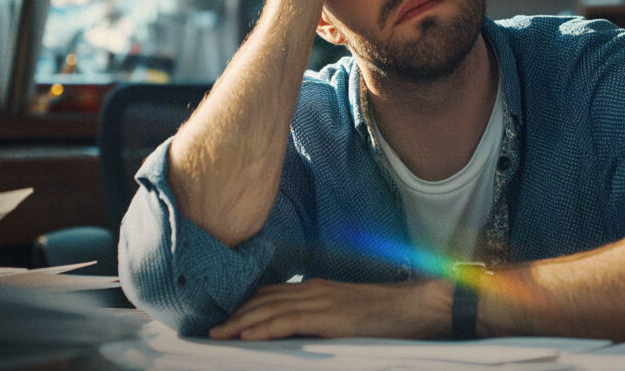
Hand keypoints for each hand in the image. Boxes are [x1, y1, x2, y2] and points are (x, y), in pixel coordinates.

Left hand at [208, 278, 450, 340]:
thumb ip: (322, 316)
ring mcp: (319, 301)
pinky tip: (245, 335)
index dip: (245, 305)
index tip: (225, 316)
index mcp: (316, 288)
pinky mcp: (327, 316)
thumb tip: (302, 331)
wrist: (414, 308)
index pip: (270, 293)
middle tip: (210, 329)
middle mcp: (313, 289)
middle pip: (263, 300)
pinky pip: (287, 322)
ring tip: (218, 334)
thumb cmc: (385, 314)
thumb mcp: (346, 312)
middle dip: (235, 314)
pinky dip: (263, 328)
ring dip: (239, 323)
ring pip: (269, 310)